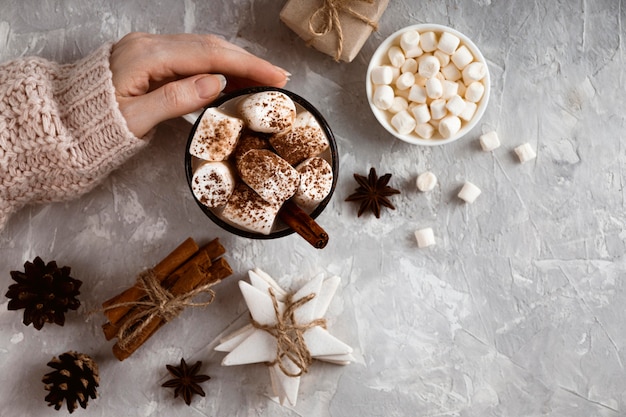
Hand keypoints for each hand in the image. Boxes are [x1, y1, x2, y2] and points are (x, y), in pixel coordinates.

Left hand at [109, 32, 289, 137]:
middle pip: (210, 46)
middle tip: (279, 79)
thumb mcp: (135, 119)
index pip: (208, 55)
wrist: (62, 119)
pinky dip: (217, 66)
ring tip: (262, 82)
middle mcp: (150, 45)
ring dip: (235, 63)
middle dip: (248, 62)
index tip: (275, 76)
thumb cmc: (95, 124)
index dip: (246, 64)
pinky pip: (191, 56)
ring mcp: (149, 48)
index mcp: (147, 57)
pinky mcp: (150, 56)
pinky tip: (231, 79)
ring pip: (203, 49)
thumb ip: (176, 99)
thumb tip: (217, 83)